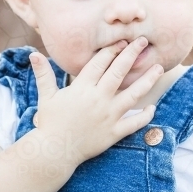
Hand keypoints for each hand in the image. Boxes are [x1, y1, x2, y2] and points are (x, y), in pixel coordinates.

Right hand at [29, 36, 163, 162]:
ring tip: (159, 68)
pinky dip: (145, 116)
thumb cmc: (49, 123)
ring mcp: (108, 116)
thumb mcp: (47, 96)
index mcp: (82, 88)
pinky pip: (134, 123)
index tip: (122, 41)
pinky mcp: (114, 132)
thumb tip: (34, 54)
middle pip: (119, 72)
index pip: (100, 63)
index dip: (111, 50)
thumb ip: (44, 74)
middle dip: (131, 55)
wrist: (54, 150)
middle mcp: (98, 99)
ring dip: (147, 80)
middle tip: (142, 42)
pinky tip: (152, 107)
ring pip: (133, 94)